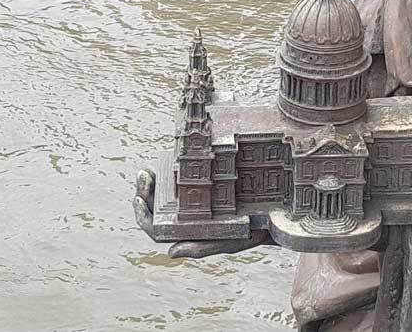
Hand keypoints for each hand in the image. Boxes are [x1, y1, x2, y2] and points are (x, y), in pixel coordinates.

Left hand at [133, 168, 273, 258]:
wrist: (274, 213)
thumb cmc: (249, 232)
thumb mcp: (228, 242)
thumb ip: (201, 247)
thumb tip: (171, 252)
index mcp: (187, 231)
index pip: (154, 227)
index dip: (142, 214)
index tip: (137, 198)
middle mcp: (186, 215)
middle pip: (155, 206)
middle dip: (144, 191)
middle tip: (143, 175)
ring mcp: (194, 198)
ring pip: (164, 191)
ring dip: (153, 181)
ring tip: (148, 170)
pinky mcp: (204, 183)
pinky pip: (182, 175)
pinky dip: (172, 168)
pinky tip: (169, 159)